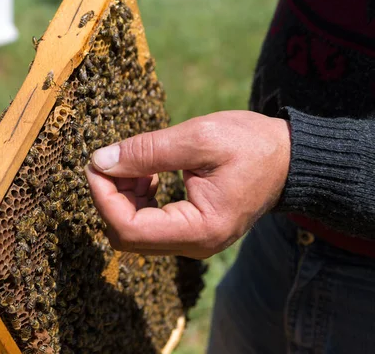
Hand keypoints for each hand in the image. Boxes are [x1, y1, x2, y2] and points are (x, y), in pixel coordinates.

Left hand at [84, 110, 290, 258]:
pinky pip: (147, 225)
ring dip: (121, 196)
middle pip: (125, 235)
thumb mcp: (199, 138)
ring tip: (135, 162)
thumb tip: (100, 161)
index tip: (97, 163)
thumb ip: (147, 151)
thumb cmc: (251, 145)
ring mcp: (191, 242)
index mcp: (199, 229)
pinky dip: (135, 199)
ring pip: (132, 232)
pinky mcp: (189, 232)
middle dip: (109, 196)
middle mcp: (194, 246)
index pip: (127, 229)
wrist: (287, 159)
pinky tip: (147, 173)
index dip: (102, 196)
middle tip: (114, 159)